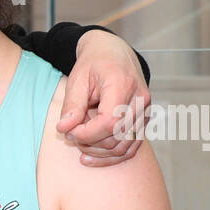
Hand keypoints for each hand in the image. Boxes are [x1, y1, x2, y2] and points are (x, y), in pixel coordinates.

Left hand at [56, 29, 149, 166]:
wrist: (113, 52)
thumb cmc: (94, 63)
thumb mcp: (77, 79)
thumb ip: (72, 105)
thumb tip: (64, 129)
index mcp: (123, 84)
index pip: (109, 123)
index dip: (86, 134)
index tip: (69, 131)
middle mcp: (140, 99)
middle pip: (117, 137)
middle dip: (90, 143)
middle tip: (71, 135)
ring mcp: (145, 110)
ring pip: (126, 146)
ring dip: (100, 154)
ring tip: (80, 147)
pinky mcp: (144, 119)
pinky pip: (132, 146)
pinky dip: (112, 156)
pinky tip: (92, 156)